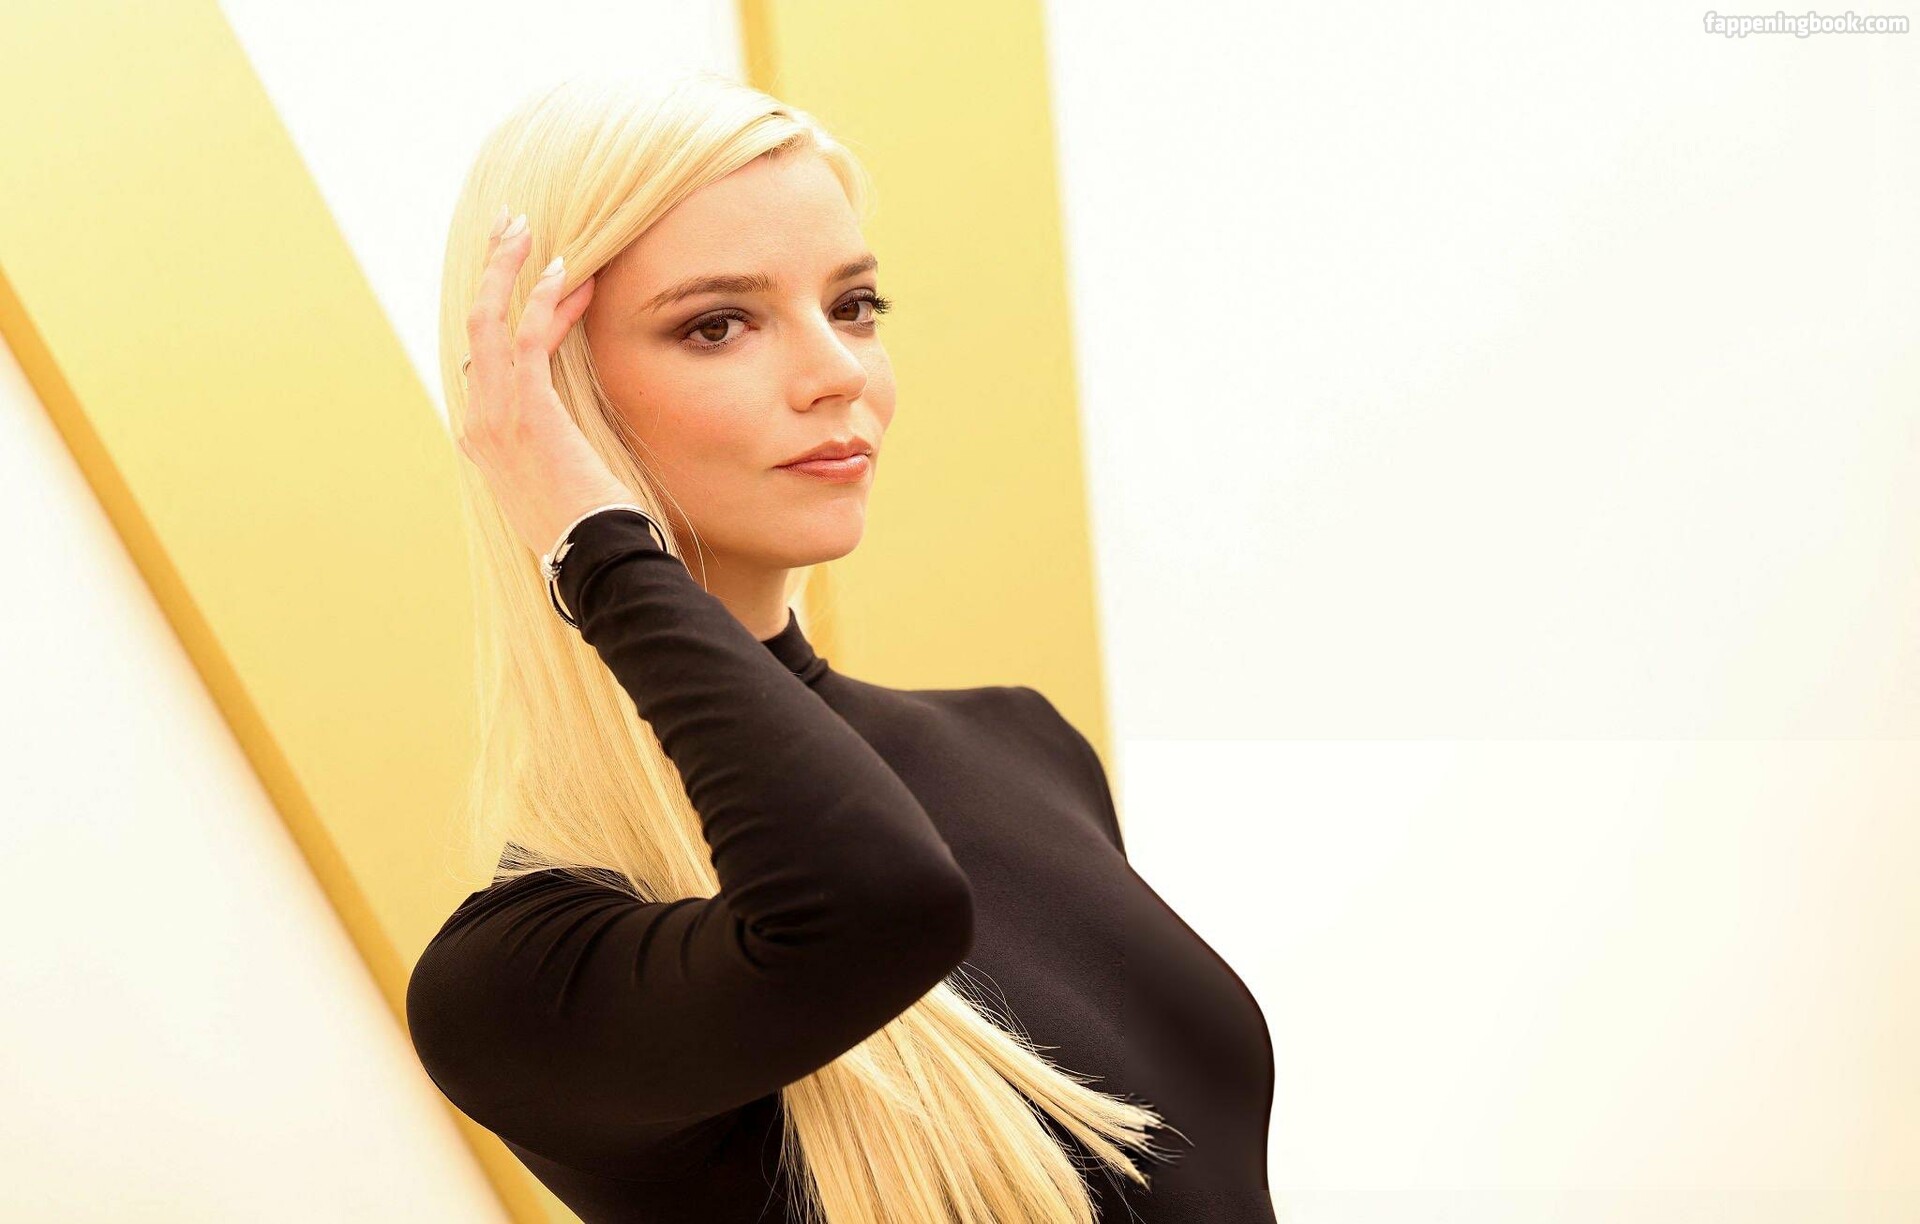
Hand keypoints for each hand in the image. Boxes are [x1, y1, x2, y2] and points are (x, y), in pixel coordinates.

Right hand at [456, 211, 639, 562]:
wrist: (595, 561)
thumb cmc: (592, 530)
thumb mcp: (564, 487)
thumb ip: (557, 452)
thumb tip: (569, 433)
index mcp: (485, 442)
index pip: (484, 359)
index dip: (506, 312)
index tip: (532, 279)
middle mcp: (480, 425)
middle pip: (474, 329)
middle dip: (491, 272)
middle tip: (509, 228)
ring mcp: (497, 418)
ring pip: (489, 322)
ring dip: (508, 268)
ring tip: (526, 227)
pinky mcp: (529, 411)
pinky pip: (527, 338)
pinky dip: (542, 299)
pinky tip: (565, 270)